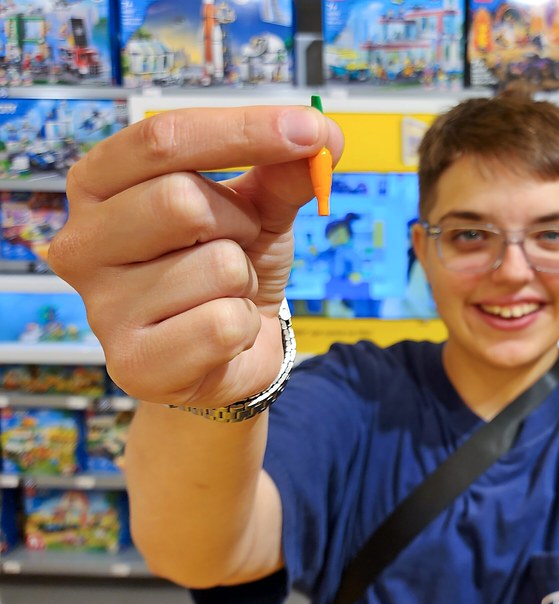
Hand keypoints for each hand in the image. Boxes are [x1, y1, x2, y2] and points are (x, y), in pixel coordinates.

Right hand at [48, 106, 343, 406]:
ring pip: (216, 266)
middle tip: (239, 245)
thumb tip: (322, 133)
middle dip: (238, 223)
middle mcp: (82, 242)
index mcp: (99, 185)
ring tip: (225, 294)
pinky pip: (223, 325)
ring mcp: (100, 308)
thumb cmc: (227, 270)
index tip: (311, 131)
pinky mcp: (133, 364)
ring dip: (245, 280)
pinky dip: (244, 326)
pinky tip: (223, 335)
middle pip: (180, 200)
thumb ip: (283, 172)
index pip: (161, 139)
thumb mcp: (258, 210)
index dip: (242, 130)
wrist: (227, 354)